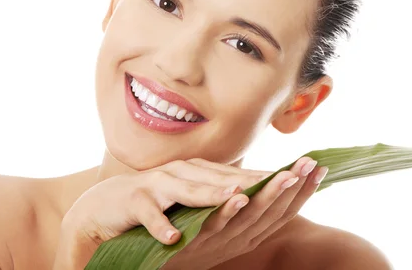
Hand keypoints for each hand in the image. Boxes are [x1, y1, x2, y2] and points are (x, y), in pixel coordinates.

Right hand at [52, 158, 273, 269]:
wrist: (108, 204)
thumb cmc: (159, 201)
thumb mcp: (194, 197)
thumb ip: (223, 189)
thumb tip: (262, 189)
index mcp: (203, 175)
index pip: (244, 178)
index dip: (272, 177)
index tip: (304, 174)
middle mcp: (186, 175)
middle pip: (223, 179)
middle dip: (256, 180)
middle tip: (287, 176)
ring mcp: (160, 186)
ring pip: (188, 191)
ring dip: (211, 195)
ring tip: (234, 199)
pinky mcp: (135, 202)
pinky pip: (149, 215)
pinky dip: (160, 225)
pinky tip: (172, 236)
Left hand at [162, 157, 327, 269]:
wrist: (162, 257)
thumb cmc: (200, 233)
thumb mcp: (232, 219)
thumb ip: (252, 203)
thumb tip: (272, 178)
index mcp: (253, 231)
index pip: (285, 210)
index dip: (304, 191)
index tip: (320, 169)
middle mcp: (243, 237)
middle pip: (274, 212)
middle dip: (295, 188)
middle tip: (312, 165)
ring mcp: (222, 239)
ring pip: (251, 217)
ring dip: (270, 195)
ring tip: (286, 175)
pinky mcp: (198, 239)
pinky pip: (217, 224)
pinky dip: (230, 210)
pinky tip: (240, 194)